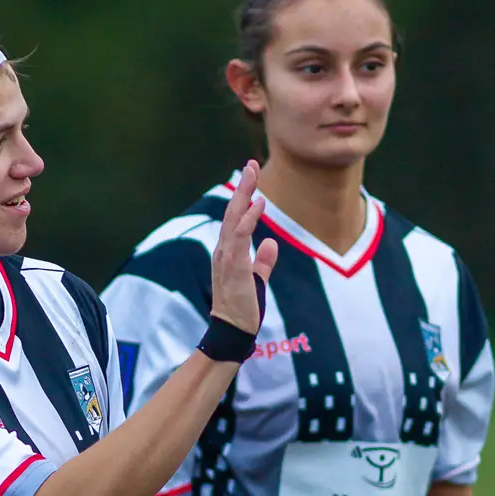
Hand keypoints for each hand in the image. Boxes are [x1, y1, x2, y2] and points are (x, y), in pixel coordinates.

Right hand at [209, 160, 278, 333]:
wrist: (233, 331)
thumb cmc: (242, 307)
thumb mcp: (255, 279)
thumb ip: (263, 262)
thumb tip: (270, 243)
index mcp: (228, 252)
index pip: (235, 218)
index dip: (243, 196)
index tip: (252, 176)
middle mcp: (224, 250)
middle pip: (232, 212)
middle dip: (242, 187)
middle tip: (251, 164)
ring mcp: (227, 257)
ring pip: (234, 219)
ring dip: (243, 196)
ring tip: (252, 174)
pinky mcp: (235, 266)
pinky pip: (240, 237)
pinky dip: (248, 219)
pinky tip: (257, 204)